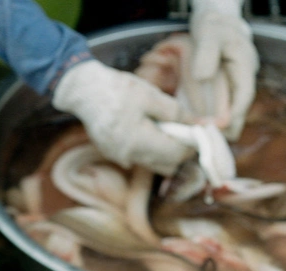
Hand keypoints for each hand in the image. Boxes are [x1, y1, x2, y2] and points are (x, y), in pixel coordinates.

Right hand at [52, 59, 193, 175]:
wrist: (84, 91)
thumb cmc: (117, 89)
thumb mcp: (150, 95)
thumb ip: (176, 113)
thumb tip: (201, 124)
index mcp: (139, 141)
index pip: (176, 154)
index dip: (192, 145)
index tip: (200, 131)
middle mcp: (130, 157)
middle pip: (167, 165)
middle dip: (181, 150)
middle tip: (185, 129)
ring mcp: (121, 159)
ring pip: (155, 164)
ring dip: (166, 150)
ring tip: (167, 128)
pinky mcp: (115, 156)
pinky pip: (142, 159)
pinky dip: (151, 149)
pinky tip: (149, 130)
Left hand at [189, 0, 258, 140]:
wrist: (216, 25)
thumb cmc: (213, 28)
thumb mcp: (208, 34)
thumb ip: (206, 54)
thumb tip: (202, 77)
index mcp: (245, 67)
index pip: (244, 97)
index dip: (233, 115)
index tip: (218, 128)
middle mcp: (244, 82)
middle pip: (239, 113)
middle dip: (224, 128)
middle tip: (204, 139)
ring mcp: (236, 91)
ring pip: (232, 118)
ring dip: (218, 129)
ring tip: (200, 139)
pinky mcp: (227, 97)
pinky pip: (223, 115)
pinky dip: (213, 124)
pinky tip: (199, 130)